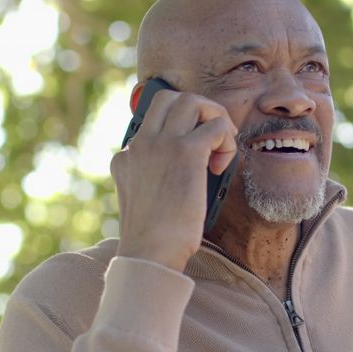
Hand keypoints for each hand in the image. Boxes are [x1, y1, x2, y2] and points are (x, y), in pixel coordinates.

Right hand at [111, 90, 237, 271]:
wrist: (150, 253)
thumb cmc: (153, 239)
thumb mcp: (141, 202)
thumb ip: (150, 179)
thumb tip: (181, 173)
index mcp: (126, 157)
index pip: (152, 121)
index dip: (179, 131)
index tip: (194, 156)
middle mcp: (140, 144)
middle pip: (170, 98)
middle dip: (198, 110)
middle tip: (212, 139)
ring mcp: (161, 144)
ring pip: (192, 101)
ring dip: (214, 120)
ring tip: (220, 149)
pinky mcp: (186, 152)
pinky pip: (215, 126)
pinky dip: (226, 141)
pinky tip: (220, 166)